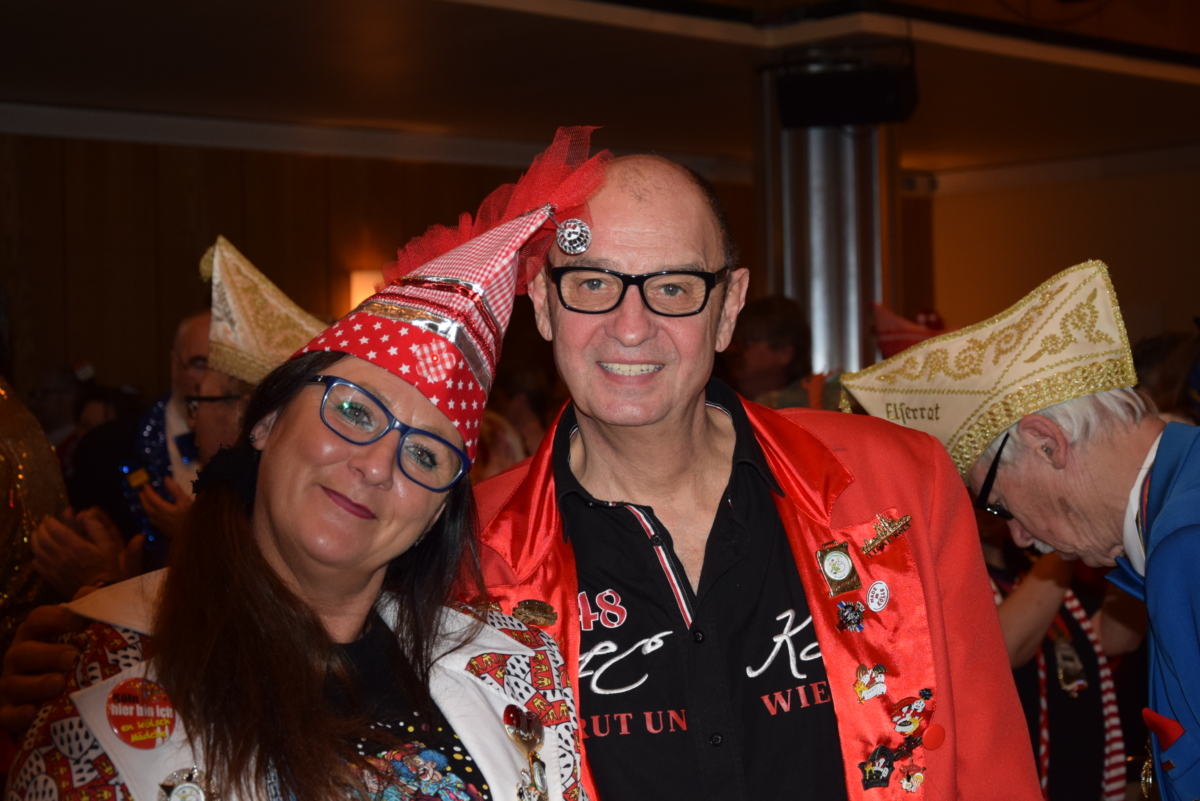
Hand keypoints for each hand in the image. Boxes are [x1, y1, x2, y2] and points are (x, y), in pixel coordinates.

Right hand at [0, 605, 86, 734]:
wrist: (51, 699)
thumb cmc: (70, 659)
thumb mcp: (78, 635)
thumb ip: (87, 613)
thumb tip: (100, 591)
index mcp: (36, 634)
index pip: (38, 619)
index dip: (57, 618)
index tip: (80, 622)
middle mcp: (19, 658)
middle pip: (23, 652)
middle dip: (47, 653)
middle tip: (72, 656)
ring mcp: (11, 686)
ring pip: (14, 684)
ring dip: (37, 683)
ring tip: (59, 683)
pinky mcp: (8, 713)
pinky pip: (7, 715)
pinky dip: (19, 714)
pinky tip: (32, 712)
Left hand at [31, 507, 138, 598]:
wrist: (102, 593)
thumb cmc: (108, 567)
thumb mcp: (109, 544)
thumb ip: (96, 527)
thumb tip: (85, 513)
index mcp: (74, 545)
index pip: (54, 528)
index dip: (50, 521)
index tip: (51, 519)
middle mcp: (60, 555)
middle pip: (42, 537)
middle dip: (41, 528)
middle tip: (43, 525)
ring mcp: (53, 568)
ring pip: (36, 550)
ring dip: (35, 540)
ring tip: (38, 536)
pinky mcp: (51, 578)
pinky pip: (37, 564)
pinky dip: (36, 556)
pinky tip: (40, 554)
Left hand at [139, 477, 192, 538]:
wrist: (198, 535)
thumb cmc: (193, 516)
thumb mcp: (186, 500)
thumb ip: (175, 490)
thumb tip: (165, 478)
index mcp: (164, 509)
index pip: (152, 499)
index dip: (148, 491)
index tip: (145, 484)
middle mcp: (161, 518)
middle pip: (148, 508)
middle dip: (144, 500)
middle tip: (141, 492)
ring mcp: (163, 526)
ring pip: (150, 516)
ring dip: (146, 508)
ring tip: (145, 503)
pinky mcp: (167, 531)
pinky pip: (154, 522)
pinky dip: (151, 516)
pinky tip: (154, 516)